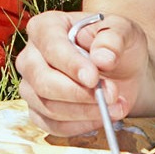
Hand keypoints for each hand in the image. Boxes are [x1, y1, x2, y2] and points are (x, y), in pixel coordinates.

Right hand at [16, 10, 152, 135]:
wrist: (122, 69)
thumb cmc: (116, 44)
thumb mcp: (124, 31)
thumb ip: (114, 38)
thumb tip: (102, 58)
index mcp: (46, 27)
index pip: (51, 46)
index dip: (70, 64)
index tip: (93, 78)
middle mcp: (30, 56)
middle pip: (43, 81)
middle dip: (79, 93)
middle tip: (111, 95)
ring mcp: (31, 86)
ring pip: (48, 107)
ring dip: (86, 112)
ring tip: (116, 106)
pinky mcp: (39, 111)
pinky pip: (53, 126)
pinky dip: (80, 126)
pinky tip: (103, 118)